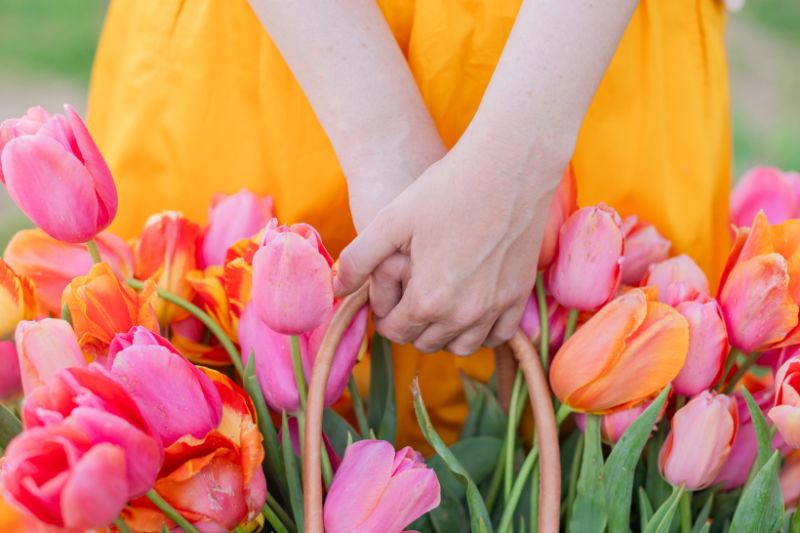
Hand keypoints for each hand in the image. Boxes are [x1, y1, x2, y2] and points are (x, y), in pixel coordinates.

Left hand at [334, 134, 562, 354]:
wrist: (508, 167)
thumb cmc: (445, 188)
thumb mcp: (390, 220)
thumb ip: (358, 259)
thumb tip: (335, 289)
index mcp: (428, 299)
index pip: (396, 332)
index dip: (384, 318)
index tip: (385, 301)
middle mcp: (464, 313)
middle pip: (427, 343)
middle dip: (411, 327)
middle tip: (407, 300)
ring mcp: (496, 307)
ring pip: (463, 346)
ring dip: (444, 334)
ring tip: (436, 306)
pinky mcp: (519, 295)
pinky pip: (499, 335)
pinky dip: (481, 330)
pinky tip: (469, 308)